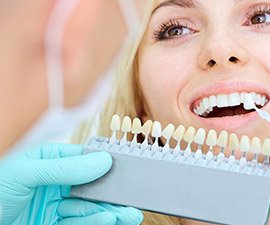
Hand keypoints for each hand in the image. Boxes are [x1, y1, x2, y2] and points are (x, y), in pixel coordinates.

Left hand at [0, 143, 142, 224]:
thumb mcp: (26, 173)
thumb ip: (65, 168)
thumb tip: (101, 161)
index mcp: (49, 161)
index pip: (85, 159)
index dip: (105, 165)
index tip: (124, 171)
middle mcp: (56, 182)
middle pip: (91, 186)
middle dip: (112, 194)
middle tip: (132, 199)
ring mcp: (56, 205)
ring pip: (89, 207)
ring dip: (110, 210)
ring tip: (129, 214)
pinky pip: (79, 223)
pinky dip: (95, 221)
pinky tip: (109, 219)